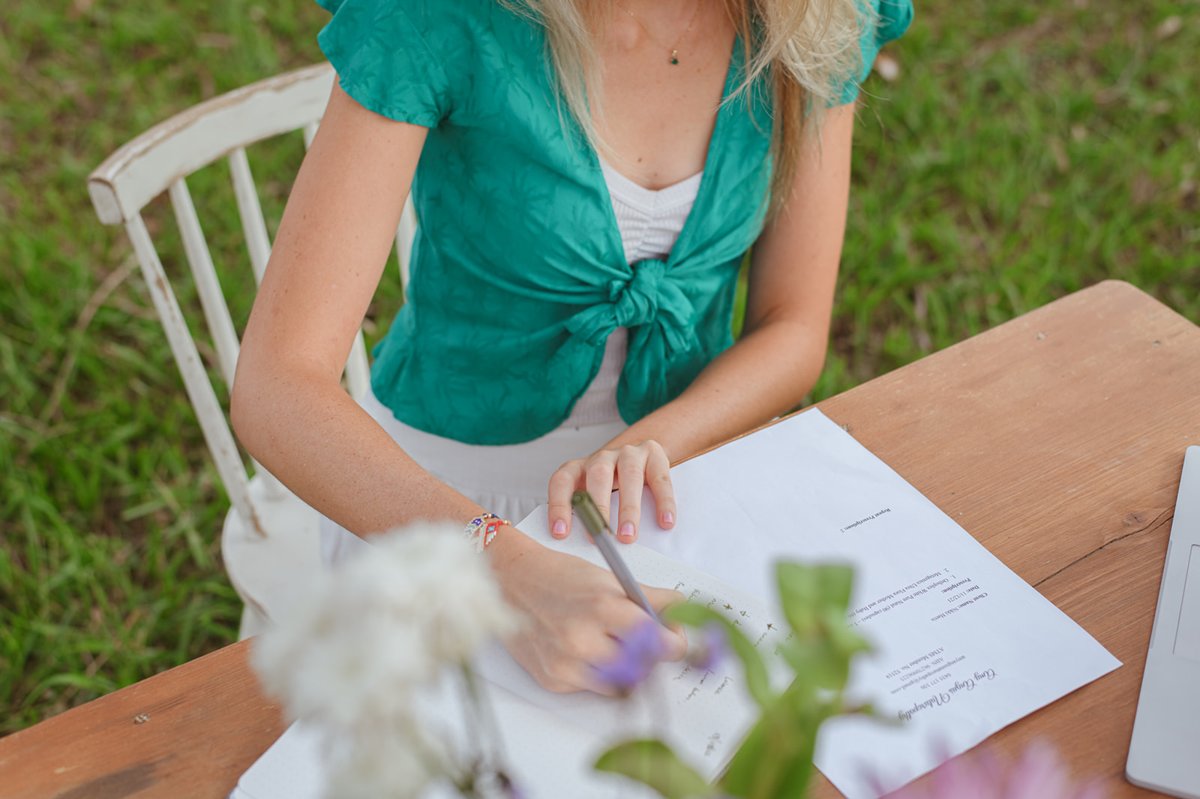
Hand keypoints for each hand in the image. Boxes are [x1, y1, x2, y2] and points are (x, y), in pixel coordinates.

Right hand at [489, 531, 686, 692]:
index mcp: (603, 608)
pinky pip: (592, 688)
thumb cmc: (560, 576)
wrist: (510, 582)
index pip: (658, 642)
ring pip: (621, 684)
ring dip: (627, 668)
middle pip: (643, 666)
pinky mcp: (553, 680)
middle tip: (646, 641)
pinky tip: (586, 651)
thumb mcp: (609, 579)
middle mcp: (583, 641)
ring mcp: (566, 665)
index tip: (675, 640)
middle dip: (651, 655)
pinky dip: (598, 673)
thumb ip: (651, 598)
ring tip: (615, 644)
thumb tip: (683, 615)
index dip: (674, 643)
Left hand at [547, 440, 675, 542]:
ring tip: (629, 536)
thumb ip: (585, 514)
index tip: (561, 534)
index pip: (562, 482)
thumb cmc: (611, 485)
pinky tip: (665, 521)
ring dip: (629, 509)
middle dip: (599, 508)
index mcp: (579, 468)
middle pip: (598, 476)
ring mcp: (629, 454)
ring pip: (630, 475)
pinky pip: (660, 479)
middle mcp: (602, 458)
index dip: (559, 506)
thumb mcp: (591, 496)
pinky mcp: (654, 455)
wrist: (640, 456)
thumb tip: (582, 550)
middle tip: (601, 537)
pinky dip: (663, 502)